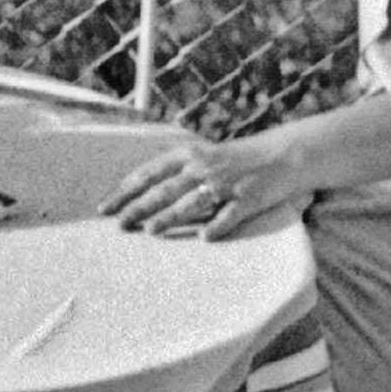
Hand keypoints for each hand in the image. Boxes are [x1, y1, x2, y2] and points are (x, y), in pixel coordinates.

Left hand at [103, 133, 305, 240]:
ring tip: (150, 230)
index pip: (148, 173)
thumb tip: (141, 192)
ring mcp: (226, 183)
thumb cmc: (238, 158)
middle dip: (139, 207)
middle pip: (164, 190)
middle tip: (118, 225)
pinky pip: (231, 214)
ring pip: (192, 202)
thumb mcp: (203, 155)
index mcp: (188, 155)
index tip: (105, 208)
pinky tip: (205, 238)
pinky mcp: (250, 198)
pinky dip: (218, 225)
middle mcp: (203, 167)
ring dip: (171, 216)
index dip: (125, 191)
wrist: (285, 153)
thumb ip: (176, 170)